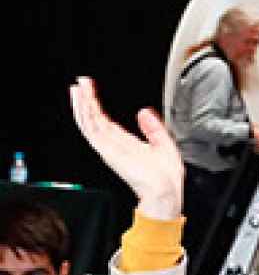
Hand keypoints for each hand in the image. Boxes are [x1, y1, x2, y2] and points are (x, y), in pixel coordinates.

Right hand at [68, 77, 183, 219]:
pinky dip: (85, 116)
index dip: (96, 104)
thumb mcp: (163, 144)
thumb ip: (153, 127)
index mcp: (125, 143)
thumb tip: (143, 111)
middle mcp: (114, 145)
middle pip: (93, 119)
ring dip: (81, 105)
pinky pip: (92, 131)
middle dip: (86, 100)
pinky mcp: (108, 151)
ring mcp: (109, 148)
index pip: (104, 120)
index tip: (90, 89)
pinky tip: (82, 104)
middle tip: (80, 83)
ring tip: (77, 88)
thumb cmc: (166, 176)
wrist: (166, 191)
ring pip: (88, 123)